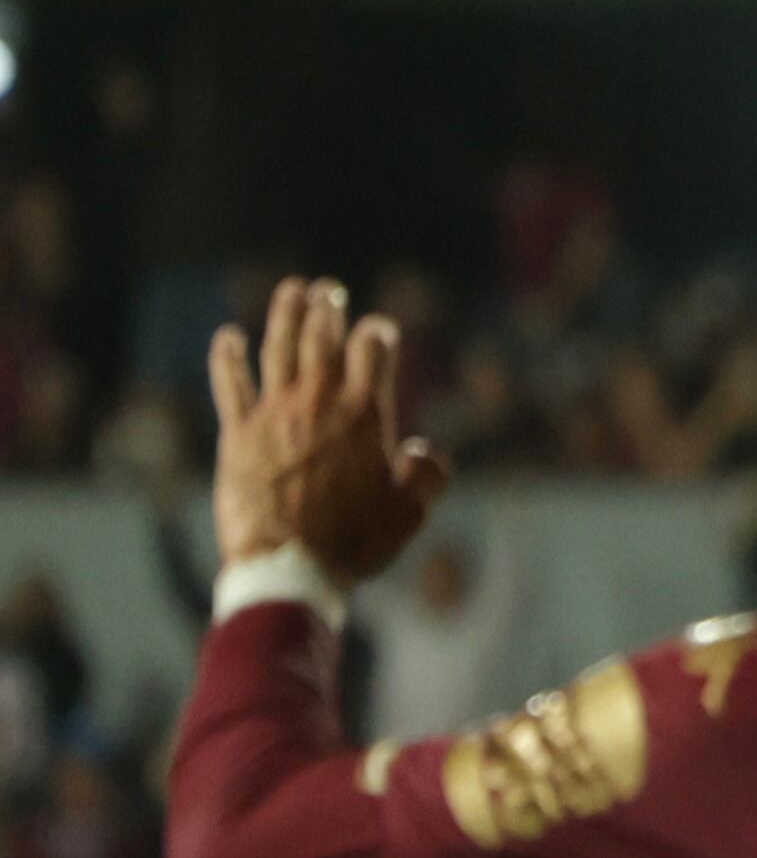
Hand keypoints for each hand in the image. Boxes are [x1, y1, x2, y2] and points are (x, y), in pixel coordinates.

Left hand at [208, 276, 450, 580]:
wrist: (287, 566)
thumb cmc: (355, 543)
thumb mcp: (410, 513)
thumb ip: (427, 475)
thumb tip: (424, 452)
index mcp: (365, 416)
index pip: (373, 352)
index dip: (377, 333)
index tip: (378, 328)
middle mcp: (318, 403)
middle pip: (322, 338)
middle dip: (328, 309)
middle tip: (329, 291)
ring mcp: (274, 414)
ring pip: (277, 348)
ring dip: (285, 315)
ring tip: (293, 291)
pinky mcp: (238, 433)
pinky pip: (230, 383)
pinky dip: (228, 357)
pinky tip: (228, 336)